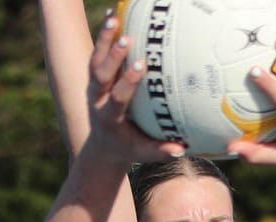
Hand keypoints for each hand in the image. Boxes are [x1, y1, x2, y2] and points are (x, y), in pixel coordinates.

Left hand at [81, 13, 187, 164]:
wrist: (103, 145)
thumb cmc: (130, 148)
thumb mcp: (144, 152)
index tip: (140, 65)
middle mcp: (98, 100)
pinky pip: (98, 53)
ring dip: (103, 39)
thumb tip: (181, 148)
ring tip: (114, 17)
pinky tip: (114, 14)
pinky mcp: (94, 77)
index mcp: (109, 118)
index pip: (117, 98)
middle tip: (126, 37)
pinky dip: (104, 35)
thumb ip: (160, 150)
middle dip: (113, 57)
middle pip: (101, 75)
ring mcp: (94, 87)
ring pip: (95, 61)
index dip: (127, 82)